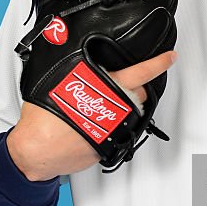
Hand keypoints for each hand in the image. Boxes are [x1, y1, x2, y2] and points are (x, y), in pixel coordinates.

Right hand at [7, 51, 177, 180]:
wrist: (37, 152)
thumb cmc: (42, 119)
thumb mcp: (54, 81)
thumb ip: (71, 68)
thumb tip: (70, 54)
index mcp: (103, 88)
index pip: (140, 72)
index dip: (158, 63)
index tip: (169, 57)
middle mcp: (113, 108)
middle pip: (141, 93)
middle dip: (137, 88)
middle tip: (122, 85)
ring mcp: (115, 128)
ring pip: (133, 112)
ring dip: (126, 106)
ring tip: (105, 105)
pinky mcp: (111, 145)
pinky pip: (121, 131)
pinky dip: (114, 125)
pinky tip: (97, 122)